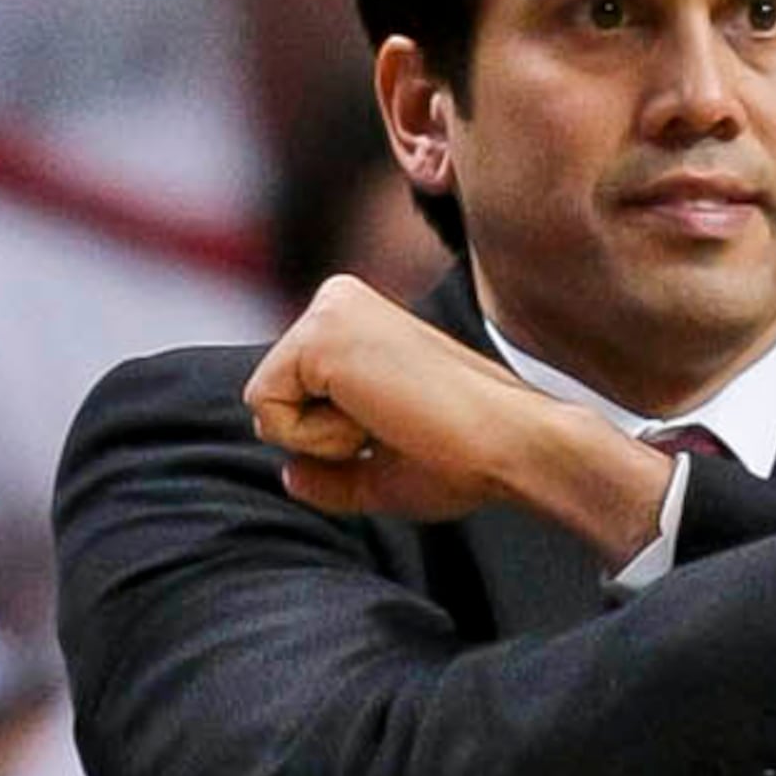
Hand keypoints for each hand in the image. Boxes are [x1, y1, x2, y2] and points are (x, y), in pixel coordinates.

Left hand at [243, 278, 658, 548]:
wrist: (509, 444)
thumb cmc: (463, 459)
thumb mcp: (385, 472)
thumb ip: (332, 473)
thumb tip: (288, 475)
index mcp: (354, 320)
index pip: (292, 396)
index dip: (330, 442)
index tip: (396, 430)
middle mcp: (336, 300)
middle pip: (272, 396)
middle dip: (320, 439)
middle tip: (392, 428)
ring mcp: (327, 309)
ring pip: (266, 403)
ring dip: (322, 439)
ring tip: (386, 420)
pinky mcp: (320, 332)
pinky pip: (267, 408)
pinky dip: (315, 437)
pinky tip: (375, 418)